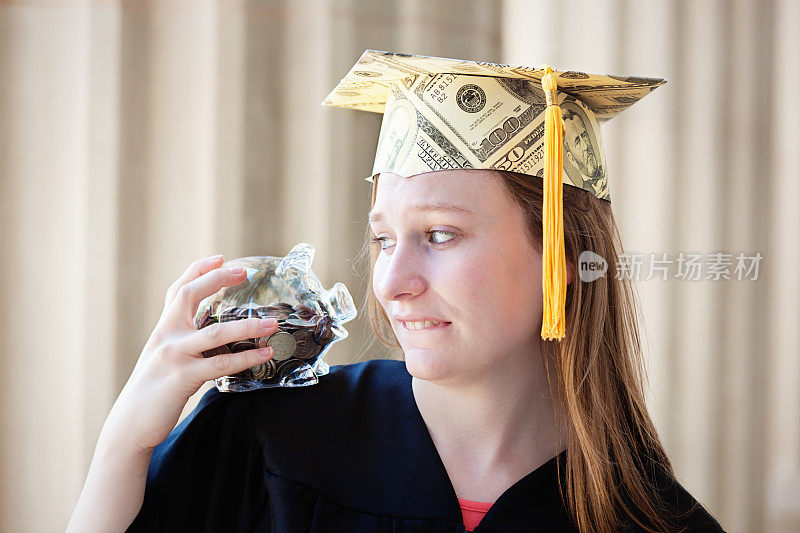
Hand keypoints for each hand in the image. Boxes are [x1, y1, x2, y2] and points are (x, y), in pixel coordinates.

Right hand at [105, 255, 278, 453]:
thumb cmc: (153, 393)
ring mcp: (174, 355)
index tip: (219, 258)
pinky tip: (265, 355)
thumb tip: (213, 336)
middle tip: (243, 272)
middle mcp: (166, 336)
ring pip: (215, 332)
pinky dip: (246, 358)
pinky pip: (220, 364)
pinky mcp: (182, 378)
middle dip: (217, 279)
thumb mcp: (164, 359)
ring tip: (272, 324)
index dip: (198, 271)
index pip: (178, 291)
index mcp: (163, 330)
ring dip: (248, 327)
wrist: (130, 425)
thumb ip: (183, 343)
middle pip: (190, 295)